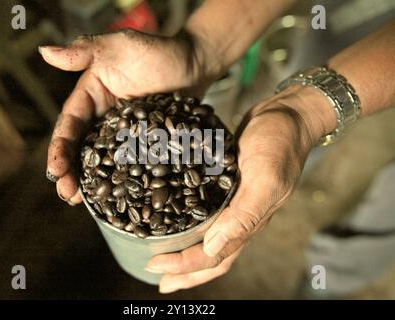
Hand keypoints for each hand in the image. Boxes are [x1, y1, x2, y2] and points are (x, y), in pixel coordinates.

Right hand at [39, 29, 215, 203]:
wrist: (195, 64)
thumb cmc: (159, 50)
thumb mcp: (120, 46)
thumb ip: (85, 50)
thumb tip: (44, 51)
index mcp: (90, 97)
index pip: (69, 125)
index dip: (59, 148)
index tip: (55, 170)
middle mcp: (102, 118)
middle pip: (81, 149)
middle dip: (70, 172)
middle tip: (66, 195)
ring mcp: (123, 134)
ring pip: (102, 161)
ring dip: (91, 182)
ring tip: (82, 204)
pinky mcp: (143, 144)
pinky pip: (129, 165)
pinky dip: (122, 181)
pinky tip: (118, 199)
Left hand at [146, 86, 335, 292]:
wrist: (287, 115)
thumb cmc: (280, 144)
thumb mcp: (265, 178)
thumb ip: (244, 215)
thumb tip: (213, 246)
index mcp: (248, 221)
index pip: (214, 256)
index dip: (184, 266)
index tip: (155, 266)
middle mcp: (240, 217)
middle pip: (211, 256)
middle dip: (185, 271)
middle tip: (157, 277)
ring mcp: (234, 202)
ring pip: (209, 237)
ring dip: (187, 252)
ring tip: (165, 258)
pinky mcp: (227, 185)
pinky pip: (207, 211)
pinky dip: (190, 221)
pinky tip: (176, 217)